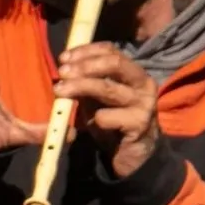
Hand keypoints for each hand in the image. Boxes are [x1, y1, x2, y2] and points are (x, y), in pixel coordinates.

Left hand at [55, 44, 162, 177]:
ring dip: (80, 87)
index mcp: (134, 72)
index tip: (63, 58)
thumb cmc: (114, 122)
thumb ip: (86, 83)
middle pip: (114, 63)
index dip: (85, 51)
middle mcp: (143, 84)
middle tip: (62, 73)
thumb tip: (64, 71)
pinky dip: (93, 119)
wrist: (134, 155)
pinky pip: (107, 117)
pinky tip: (92, 125)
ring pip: (107, 88)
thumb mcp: (98, 99)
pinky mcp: (139, 124)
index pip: (111, 50)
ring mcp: (144, 103)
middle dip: (83, 66)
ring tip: (60, 91)